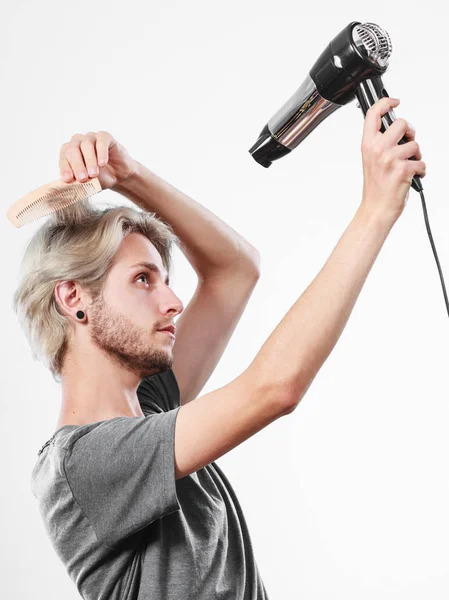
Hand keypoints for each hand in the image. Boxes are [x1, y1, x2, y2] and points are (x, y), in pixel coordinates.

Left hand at [58, 131, 137, 190]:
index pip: (64, 158)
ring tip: (93, 174)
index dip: (65, 168)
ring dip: (89, 161)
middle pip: (73, 150)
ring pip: (86, 145)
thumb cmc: (100, 177)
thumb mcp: (88, 183)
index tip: (68, 179)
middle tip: (82, 178)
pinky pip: (101, 142)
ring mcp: (91, 137)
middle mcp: (78, 142)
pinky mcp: (104, 137)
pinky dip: (101, 153)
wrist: (119, 175)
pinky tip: (102, 163)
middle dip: (77, 165)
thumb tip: (69, 185)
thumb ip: (78, 182)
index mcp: (69, 152)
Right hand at [360, 97, 425, 221]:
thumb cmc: (375, 186)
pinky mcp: (403, 169)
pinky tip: (411, 177)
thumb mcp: (370, 159)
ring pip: (414, 144)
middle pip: (402, 123)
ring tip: (407, 166)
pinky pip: (421, 162)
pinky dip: (420, 171)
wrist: (376, 208)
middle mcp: (377, 149)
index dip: (386, 102)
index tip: (395, 102)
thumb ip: (379, 142)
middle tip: (407, 142)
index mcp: (367, 144)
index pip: (374, 114)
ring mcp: (390, 159)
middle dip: (410, 132)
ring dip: (416, 156)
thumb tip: (396, 128)